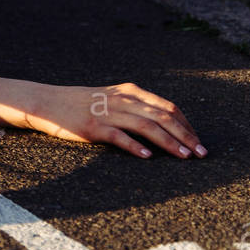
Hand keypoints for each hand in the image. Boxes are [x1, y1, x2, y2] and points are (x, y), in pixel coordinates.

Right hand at [22, 82, 205, 158]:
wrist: (47, 102)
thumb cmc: (81, 103)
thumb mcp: (111, 98)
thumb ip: (135, 106)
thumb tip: (165, 124)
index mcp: (130, 92)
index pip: (168, 107)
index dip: (187, 125)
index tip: (199, 142)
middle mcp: (122, 100)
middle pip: (162, 117)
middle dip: (186, 136)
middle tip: (202, 154)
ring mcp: (108, 113)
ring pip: (146, 127)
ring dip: (169, 143)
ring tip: (185, 157)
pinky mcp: (93, 127)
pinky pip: (119, 136)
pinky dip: (135, 146)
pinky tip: (147, 156)